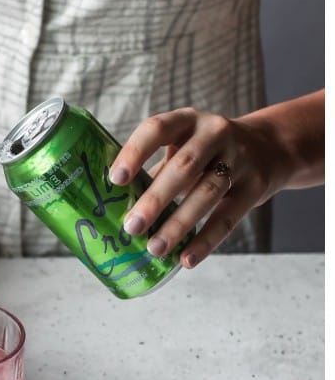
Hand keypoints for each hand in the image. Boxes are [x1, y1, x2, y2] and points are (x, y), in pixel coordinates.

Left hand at [110, 107, 288, 269]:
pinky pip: (229, 217)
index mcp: (186, 120)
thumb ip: (152, 170)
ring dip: (178, 224)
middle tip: (131, 227)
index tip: (114, 180)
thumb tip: (111, 207)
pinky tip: (186, 259)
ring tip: (154, 248)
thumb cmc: (205, 152)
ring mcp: (238, 158)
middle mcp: (214, 133)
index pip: (157, 129)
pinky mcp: (255, 186)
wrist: (269, 148)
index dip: (135, 152)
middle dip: (155, 199)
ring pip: (207, 193)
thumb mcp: (181, 147)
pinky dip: (206, 241)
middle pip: (184, 166)